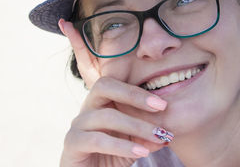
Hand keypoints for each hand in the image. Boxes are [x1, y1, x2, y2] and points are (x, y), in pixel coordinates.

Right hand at [58, 19, 168, 166]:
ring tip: (158, 136)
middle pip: (104, 86)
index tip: (163, 104)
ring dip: (137, 126)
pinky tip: (141, 153)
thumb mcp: (134, 142)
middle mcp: (87, 108)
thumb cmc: (112, 156)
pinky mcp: (72, 144)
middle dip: (135, 96)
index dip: (139, 91)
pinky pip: (97, 140)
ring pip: (106, 116)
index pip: (116, 83)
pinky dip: (122, 146)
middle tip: (162, 109)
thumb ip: (147, 135)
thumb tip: (167, 134)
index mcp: (101, 102)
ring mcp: (77, 125)